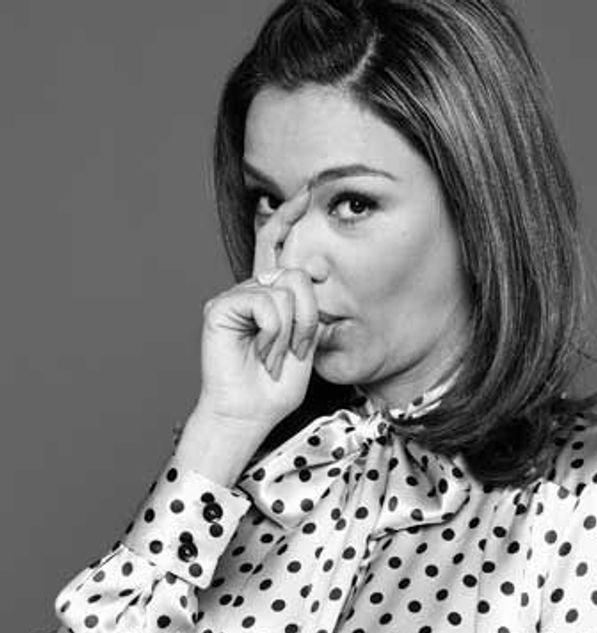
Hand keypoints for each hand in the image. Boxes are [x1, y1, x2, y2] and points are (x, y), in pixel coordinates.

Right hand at [195, 183, 324, 436]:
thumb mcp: (306, 341)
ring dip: (290, 332)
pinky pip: (265, 302)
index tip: (305, 193)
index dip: (289, 218)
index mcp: (269, 296)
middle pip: (294, 272)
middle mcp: (250, 290)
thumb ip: (309, 305)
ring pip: (284, 289)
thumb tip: (314, 266)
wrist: (250, 412)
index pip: (276, 247)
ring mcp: (232, 297)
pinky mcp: (219, 307)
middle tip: (295, 348)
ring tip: (274, 357)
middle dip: (308, 314)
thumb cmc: (275, 385)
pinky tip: (262, 352)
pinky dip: (274, 332)